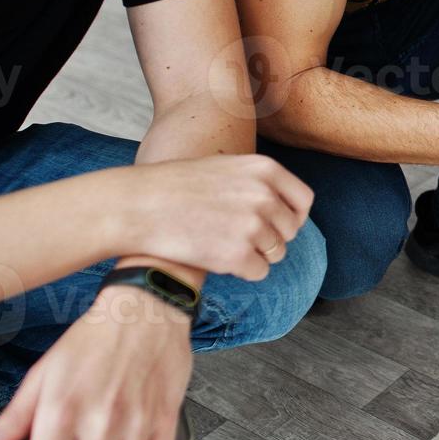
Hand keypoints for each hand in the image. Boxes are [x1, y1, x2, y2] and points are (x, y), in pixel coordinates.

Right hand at [111, 155, 313, 281]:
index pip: (303, 201)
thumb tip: (281, 205)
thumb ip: (256, 183)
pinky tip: (219, 261)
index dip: (292, 217)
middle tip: (240, 240)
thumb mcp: (223, 167)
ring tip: (223, 247)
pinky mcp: (237, 255)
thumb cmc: (173, 187)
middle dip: (270, 239)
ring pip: (276, 254)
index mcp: (264, 169)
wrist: (136, 206)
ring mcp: (252, 226)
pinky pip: (259, 272)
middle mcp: (264, 196)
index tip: (278, 226)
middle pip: (290, 231)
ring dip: (255, 255)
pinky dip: (243, 272)